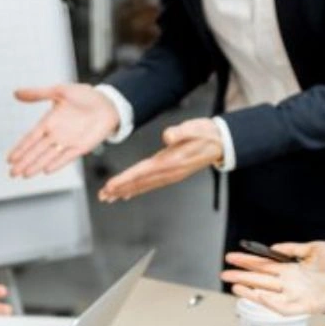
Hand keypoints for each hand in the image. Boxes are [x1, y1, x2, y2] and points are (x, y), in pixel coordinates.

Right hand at [7, 84, 119, 177]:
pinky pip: (67, 157)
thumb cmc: (85, 95)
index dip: (19, 148)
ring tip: (24, 175)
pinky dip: (57, 163)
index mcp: (49, 122)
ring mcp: (68, 142)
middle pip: (36, 151)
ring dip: (36, 166)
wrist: (108, 102)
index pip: (30, 138)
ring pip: (48, 157)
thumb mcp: (59, 91)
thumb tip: (16, 93)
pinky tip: (47, 170)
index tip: (9, 159)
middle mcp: (56, 134)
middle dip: (24, 162)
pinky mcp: (81, 147)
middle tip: (11, 173)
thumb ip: (38, 94)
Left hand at [97, 119, 221, 201]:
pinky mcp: (172, 174)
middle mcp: (169, 171)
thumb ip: (181, 132)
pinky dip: (138, 189)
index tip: (110, 185)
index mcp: (171, 161)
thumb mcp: (195, 128)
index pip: (143, 172)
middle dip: (120, 189)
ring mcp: (171, 175)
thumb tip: (167, 136)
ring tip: (110, 197)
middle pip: (140, 182)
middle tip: (103, 196)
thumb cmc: (206, 133)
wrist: (221, 142)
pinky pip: (151, 184)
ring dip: (126, 191)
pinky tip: (128, 193)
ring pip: (144, 186)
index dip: (126, 179)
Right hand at [220, 240, 324, 316]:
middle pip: (262, 279)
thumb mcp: (316, 248)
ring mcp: (298, 295)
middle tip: (223, 272)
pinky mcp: (305, 306)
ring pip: (268, 294)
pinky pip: (282, 306)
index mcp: (295, 269)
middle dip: (242, 275)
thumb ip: (294, 249)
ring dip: (250, 290)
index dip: (249, 261)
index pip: (267, 266)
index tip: (233, 256)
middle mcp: (294, 283)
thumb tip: (273, 248)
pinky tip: (254, 294)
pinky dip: (267, 302)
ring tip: (232, 284)